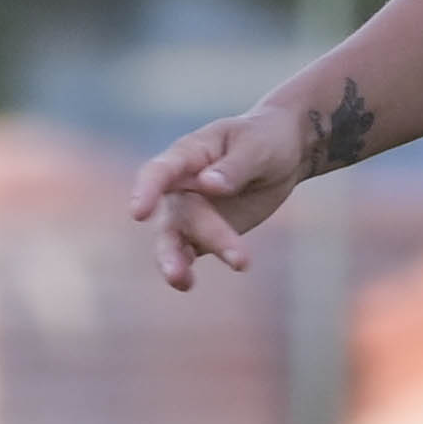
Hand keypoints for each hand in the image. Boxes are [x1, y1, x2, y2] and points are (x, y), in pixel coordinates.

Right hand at [131, 108, 310, 290]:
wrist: (283, 154)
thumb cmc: (265, 139)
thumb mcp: (257, 147)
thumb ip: (233, 166)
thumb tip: (208, 184)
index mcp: (188, 154)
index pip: (160, 171)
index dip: (146, 190)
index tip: (138, 212)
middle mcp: (180, 184)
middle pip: (178, 215)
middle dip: (188, 240)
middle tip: (203, 266)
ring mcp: (190, 211)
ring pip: (176, 239)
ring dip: (177, 261)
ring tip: (183, 283)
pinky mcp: (204, 233)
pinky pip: (189, 252)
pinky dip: (186, 269)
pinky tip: (187, 284)